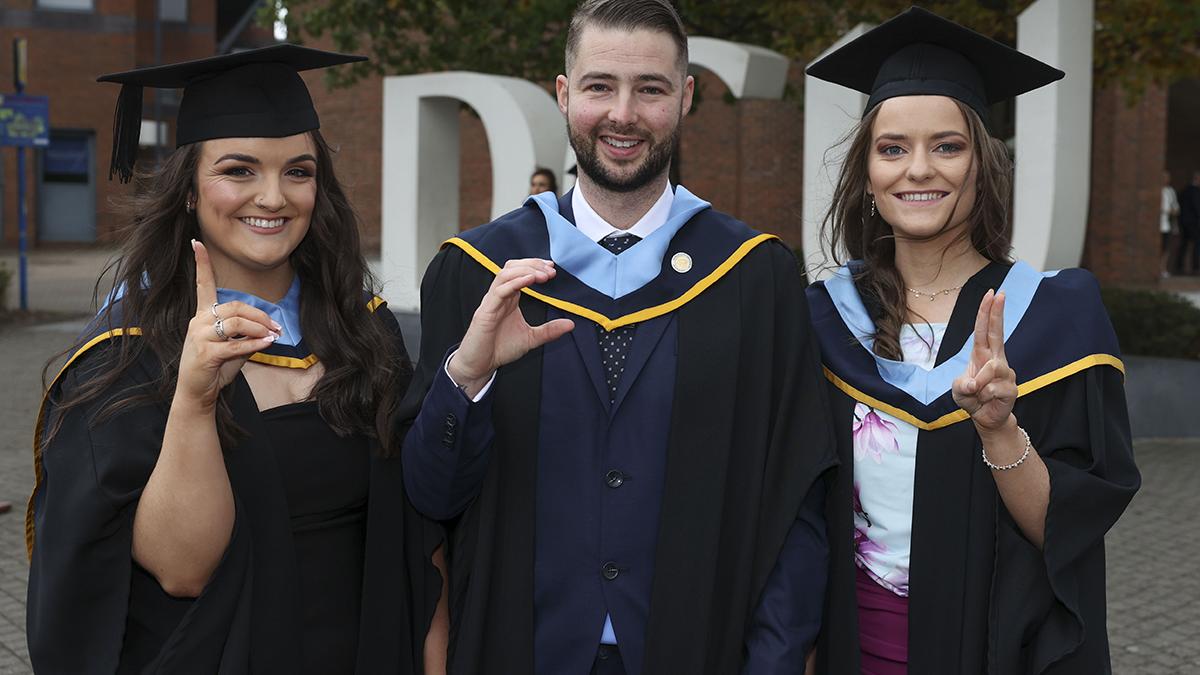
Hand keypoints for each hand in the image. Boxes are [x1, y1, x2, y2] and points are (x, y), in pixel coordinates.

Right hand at [175, 240, 280, 410]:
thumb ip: (246, 333)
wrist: (196, 391)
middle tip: (277, 326)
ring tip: (274, 335)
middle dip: (260, 315)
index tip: (197, 242)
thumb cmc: (215, 366)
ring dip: (260, 329)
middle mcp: (198, 321)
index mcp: (202, 315)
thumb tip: (269, 330)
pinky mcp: (204, 353)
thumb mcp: (232, 345)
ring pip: (236, 323)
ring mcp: (199, 337)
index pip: (203, 285)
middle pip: (235, 307)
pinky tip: (267, 343)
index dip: (201, 263)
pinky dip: (254, 344)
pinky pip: (235, 345)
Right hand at [448, 258, 574, 392]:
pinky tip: (529, 281)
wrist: (480, 365)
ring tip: (543, 275)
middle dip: (532, 264)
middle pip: (512, 267)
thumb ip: (549, 330)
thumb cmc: (500, 349)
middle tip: (550, 271)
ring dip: (525, 271)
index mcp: (509, 298)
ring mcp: (491, 302)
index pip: (519, 271)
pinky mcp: (485, 311)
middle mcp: (499, 296)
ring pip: (505, 274)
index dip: (535, 266)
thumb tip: (571, 324)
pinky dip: (514, 282)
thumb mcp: (531, 338)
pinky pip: (499, 291)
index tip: (552, 268)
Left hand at [952, 289, 1016, 431]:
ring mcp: (1006, 373)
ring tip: (976, 392)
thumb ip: (962, 385)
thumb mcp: (958, 390)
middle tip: (999, 294)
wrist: (985, 418)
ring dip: (978, 383)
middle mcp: (996, 360)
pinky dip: (984, 395)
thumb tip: (973, 384)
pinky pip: (993, 389)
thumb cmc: (972, 398)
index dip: (988, 312)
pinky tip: (986, 399)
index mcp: (982, 354)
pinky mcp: (1011, 388)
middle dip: (996, 313)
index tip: (992, 294)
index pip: (985, 330)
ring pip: (990, 370)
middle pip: (997, 333)